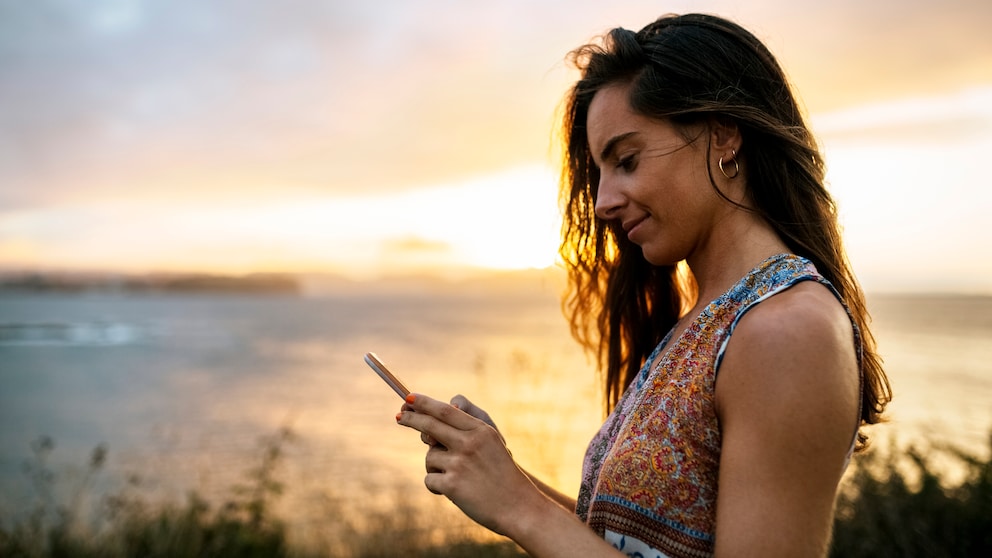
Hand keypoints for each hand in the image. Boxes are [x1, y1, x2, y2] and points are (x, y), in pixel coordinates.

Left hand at [396, 393, 537, 534]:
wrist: (518, 505)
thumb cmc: (502, 474)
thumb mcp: (491, 443)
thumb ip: (465, 431)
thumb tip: (429, 428)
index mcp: (480, 430)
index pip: (445, 410)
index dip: (424, 403)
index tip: (409, 398)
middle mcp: (469, 443)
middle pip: (430, 425)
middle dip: (411, 419)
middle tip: (399, 416)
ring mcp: (460, 463)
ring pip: (429, 457)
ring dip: (434, 467)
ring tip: (454, 477)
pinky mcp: (452, 485)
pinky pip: (429, 480)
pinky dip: (436, 486)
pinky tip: (453, 491)